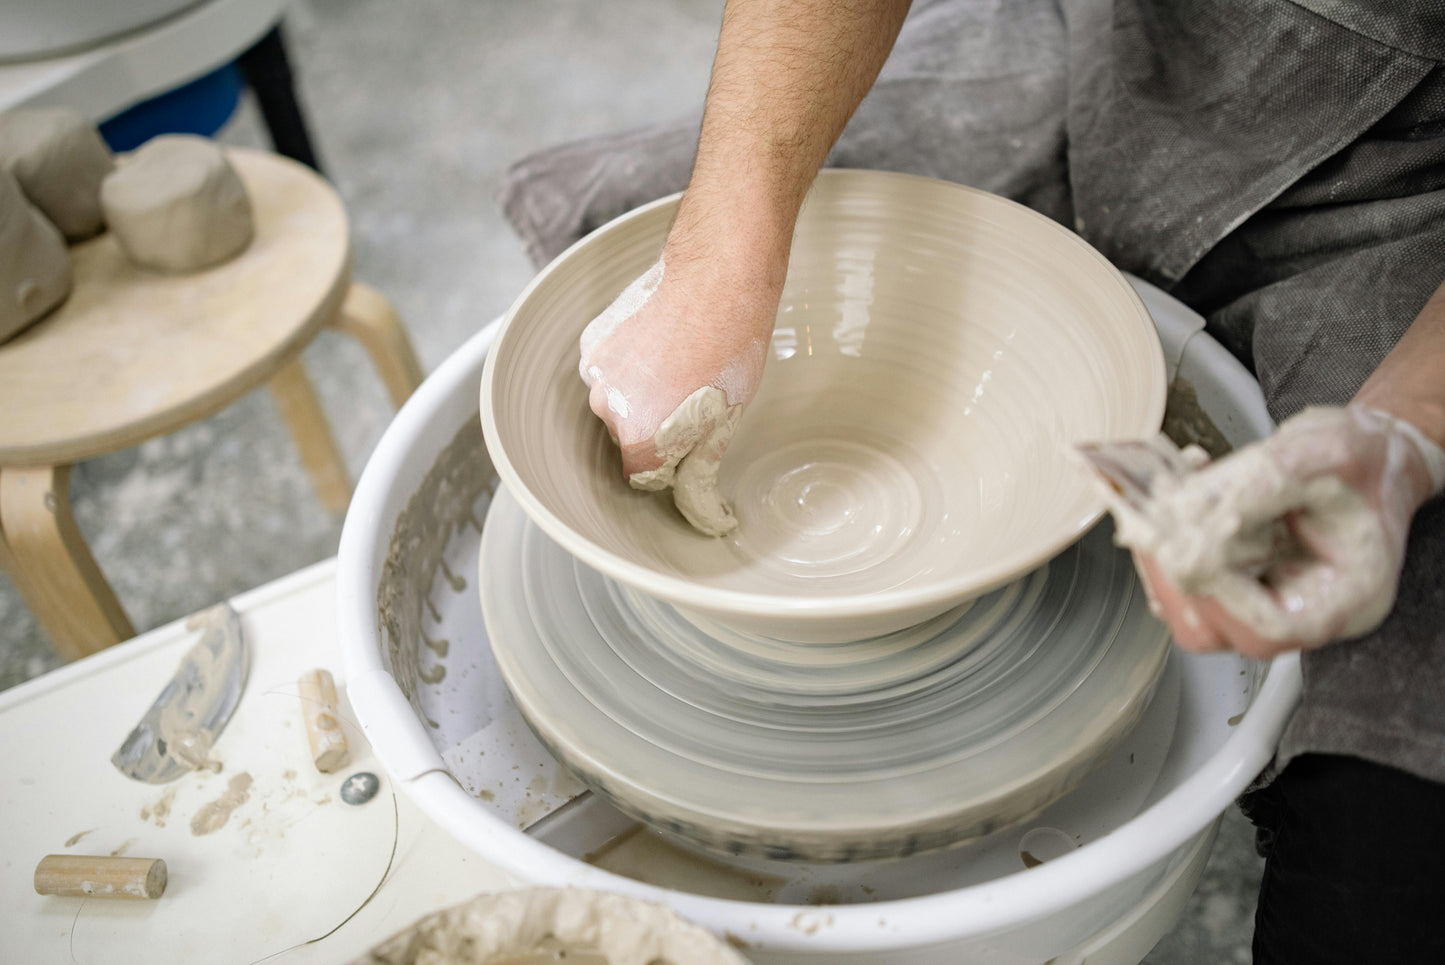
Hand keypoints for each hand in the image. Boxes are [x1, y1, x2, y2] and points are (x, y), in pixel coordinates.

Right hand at [578, 252, 779, 535]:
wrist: (717, 276)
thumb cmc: (730, 348)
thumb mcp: (725, 423)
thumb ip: (700, 473)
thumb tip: (705, 517)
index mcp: (637, 437)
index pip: (644, 475)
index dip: (672, 462)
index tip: (693, 440)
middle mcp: (605, 407)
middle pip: (627, 437)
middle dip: (655, 425)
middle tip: (695, 394)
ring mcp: (595, 370)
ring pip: (616, 400)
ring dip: (641, 392)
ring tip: (681, 363)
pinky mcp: (592, 339)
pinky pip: (608, 368)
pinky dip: (630, 363)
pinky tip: (663, 342)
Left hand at [1122, 406, 1444, 657]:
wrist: (1368, 457)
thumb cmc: (1364, 463)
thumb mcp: (1326, 453)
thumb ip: (1262, 482)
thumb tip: (1192, 511)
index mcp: (1344, 598)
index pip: (1269, 627)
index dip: (1218, 593)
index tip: (1185, 544)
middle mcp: (1299, 610)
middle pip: (1214, 629)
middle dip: (1171, 572)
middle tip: (1149, 517)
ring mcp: (1260, 598)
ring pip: (1186, 602)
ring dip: (1161, 546)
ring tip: (1168, 488)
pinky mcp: (1232, 577)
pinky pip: (1182, 571)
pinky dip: (1166, 530)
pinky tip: (1180, 484)